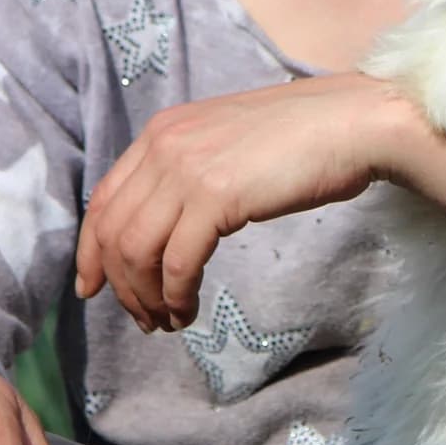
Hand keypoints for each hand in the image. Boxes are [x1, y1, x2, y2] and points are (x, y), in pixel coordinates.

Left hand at [75, 74, 403, 332]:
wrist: (353, 122)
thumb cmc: (308, 137)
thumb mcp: (230, 144)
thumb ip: (194, 171)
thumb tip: (174, 220)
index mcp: (163, 131)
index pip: (104, 198)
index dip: (91, 250)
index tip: (93, 287)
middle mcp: (164, 145)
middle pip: (113, 231)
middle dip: (120, 285)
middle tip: (142, 319)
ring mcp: (187, 168)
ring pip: (137, 251)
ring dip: (146, 297)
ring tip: (167, 322)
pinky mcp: (216, 195)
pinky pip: (177, 262)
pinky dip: (176, 295)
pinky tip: (189, 310)